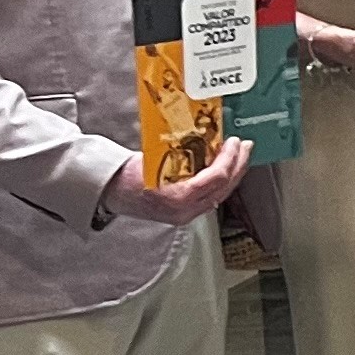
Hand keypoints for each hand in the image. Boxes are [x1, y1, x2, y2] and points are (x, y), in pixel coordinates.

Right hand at [105, 136, 248, 224]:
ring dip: (233, 173)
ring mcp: (185, 215)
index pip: (216, 178)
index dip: (229, 159)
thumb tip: (207, 139)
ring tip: (239, 156)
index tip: (234, 143)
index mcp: (177, 198)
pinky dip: (220, 182)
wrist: (109, 192)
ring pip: (220, 194)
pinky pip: (211, 197)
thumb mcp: (153, 159)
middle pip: (224, 188)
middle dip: (238, 165)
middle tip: (244, 147)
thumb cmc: (125, 175)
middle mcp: (184, 211)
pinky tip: (224, 169)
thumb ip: (181, 154)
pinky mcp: (185, 214)